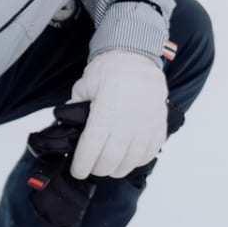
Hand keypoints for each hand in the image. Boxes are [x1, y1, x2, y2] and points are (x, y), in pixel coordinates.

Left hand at [68, 50, 168, 178]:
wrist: (139, 55)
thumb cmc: (110, 68)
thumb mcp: (85, 84)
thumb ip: (75, 106)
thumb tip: (68, 124)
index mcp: (105, 112)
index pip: (91, 149)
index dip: (82, 165)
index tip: (77, 171)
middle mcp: (127, 122)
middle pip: (111, 160)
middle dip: (98, 169)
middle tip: (92, 167)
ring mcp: (146, 124)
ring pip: (132, 160)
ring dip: (118, 169)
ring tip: (110, 166)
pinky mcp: (159, 123)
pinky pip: (151, 151)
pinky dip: (139, 160)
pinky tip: (130, 157)